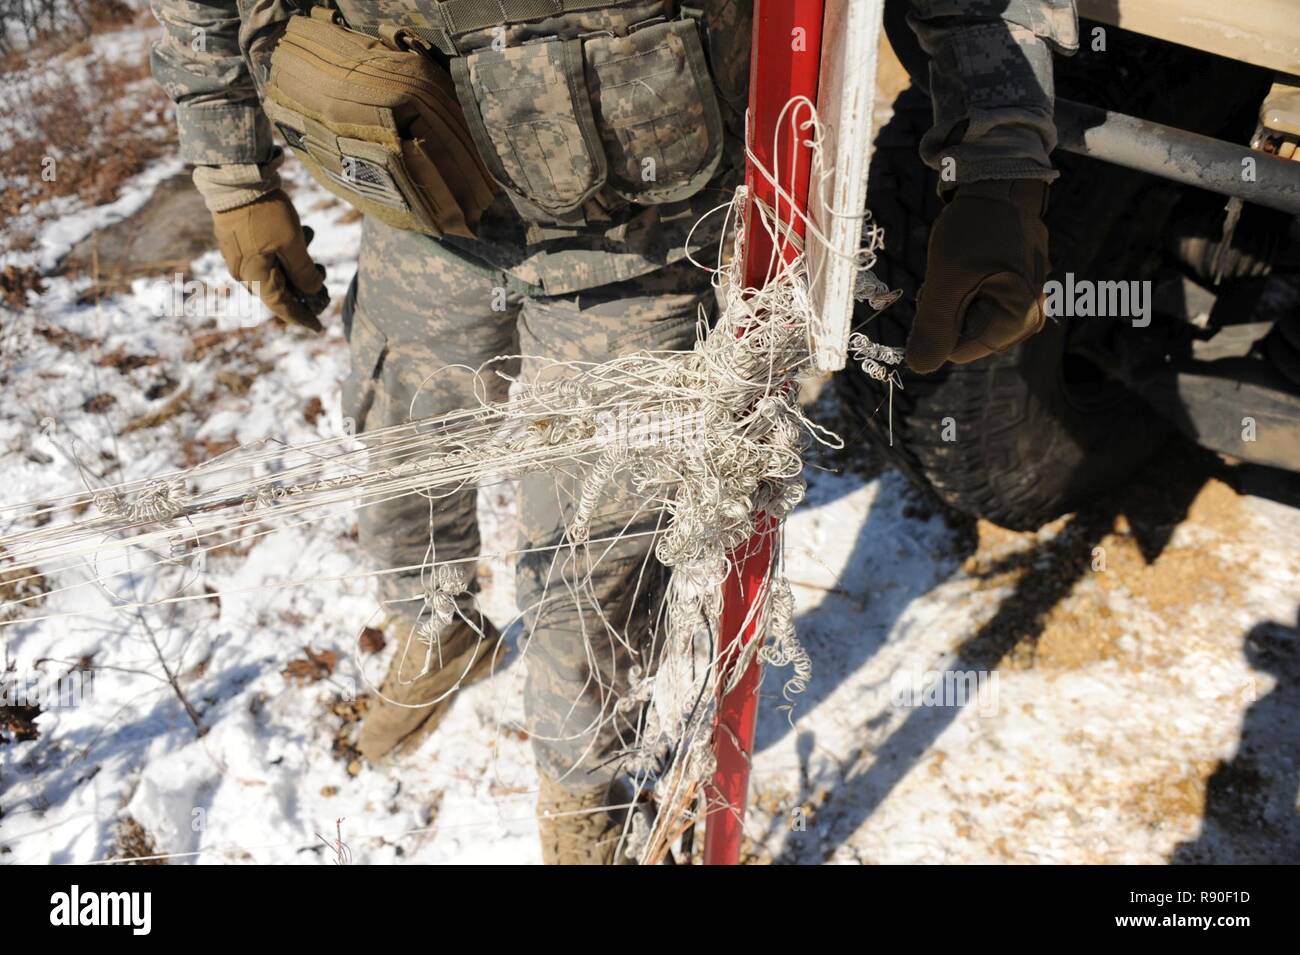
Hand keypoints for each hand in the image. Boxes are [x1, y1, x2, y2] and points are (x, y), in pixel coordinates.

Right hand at [211, 189, 329, 331]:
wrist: (235, 178)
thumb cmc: (265, 213)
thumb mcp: (293, 243)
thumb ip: (304, 272)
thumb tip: (312, 291)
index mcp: (255, 278)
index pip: (282, 307)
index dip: (302, 318)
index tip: (318, 327)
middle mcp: (244, 272)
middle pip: (279, 289)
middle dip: (304, 284)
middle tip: (323, 271)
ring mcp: (238, 256)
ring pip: (274, 269)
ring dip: (296, 260)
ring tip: (310, 236)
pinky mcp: (238, 240)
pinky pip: (265, 254)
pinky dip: (284, 248)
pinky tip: (300, 229)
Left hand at [906, 179, 1049, 372]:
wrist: (1000, 180)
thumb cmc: (976, 227)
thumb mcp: (947, 279)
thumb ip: (933, 326)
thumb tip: (920, 367)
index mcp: (1021, 320)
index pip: (958, 350)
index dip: (939, 322)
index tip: (946, 285)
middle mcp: (1030, 316)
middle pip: (965, 335)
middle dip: (948, 309)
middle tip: (954, 272)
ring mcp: (1024, 301)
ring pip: (967, 317)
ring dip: (953, 295)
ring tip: (962, 263)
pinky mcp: (1015, 287)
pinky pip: (976, 299)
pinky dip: (964, 284)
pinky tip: (972, 259)